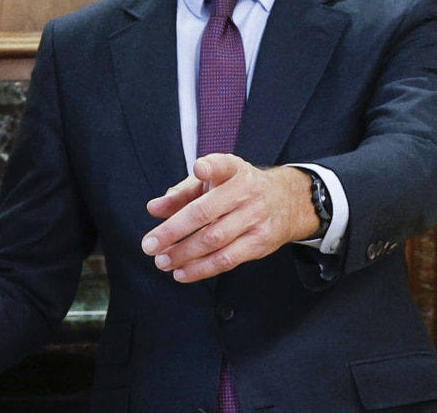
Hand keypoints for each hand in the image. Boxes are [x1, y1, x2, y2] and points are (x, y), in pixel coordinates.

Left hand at [139, 154, 317, 282]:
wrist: (286, 202)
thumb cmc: (238, 189)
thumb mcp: (213, 181)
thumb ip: (182, 193)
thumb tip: (154, 209)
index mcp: (233, 171)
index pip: (223, 165)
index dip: (211, 167)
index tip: (199, 169)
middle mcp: (246, 192)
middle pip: (205, 213)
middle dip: (173, 232)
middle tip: (149, 245)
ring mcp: (256, 218)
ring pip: (214, 240)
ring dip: (184, 254)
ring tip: (162, 261)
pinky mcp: (260, 243)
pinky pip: (227, 260)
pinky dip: (201, 269)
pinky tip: (182, 272)